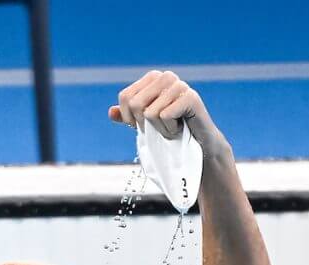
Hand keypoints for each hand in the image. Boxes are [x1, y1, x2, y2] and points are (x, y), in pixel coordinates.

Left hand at [108, 71, 228, 155]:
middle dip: (145, 124)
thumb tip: (111, 112)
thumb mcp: (144, 123)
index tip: (145, 125)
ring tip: (173, 126)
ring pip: (150, 113)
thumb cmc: (170, 129)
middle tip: (161, 126)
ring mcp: (179, 85)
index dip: (129, 118)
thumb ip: (126, 116)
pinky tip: (181, 127)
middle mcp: (166, 76)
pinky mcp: (190, 97)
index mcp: (153, 77)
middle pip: (135, 104)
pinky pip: (165, 116)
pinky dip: (170, 129)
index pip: (125, 97)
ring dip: (160, 129)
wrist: (197, 144)